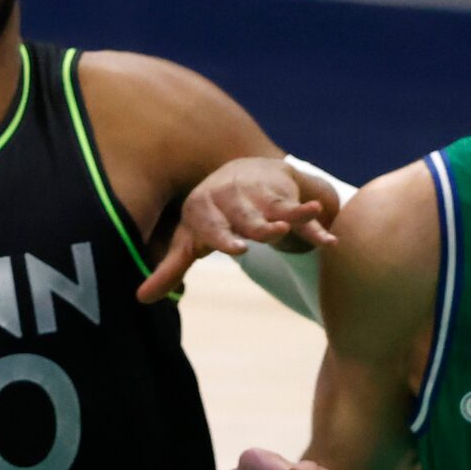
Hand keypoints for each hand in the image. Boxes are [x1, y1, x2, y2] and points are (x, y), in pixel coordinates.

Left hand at [137, 156, 337, 303]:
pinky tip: (331, 241)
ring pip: (276, 209)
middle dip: (258, 225)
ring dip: (292, 215)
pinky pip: (300, 214)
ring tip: (309, 216)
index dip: (223, 236)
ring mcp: (261, 196)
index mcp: (203, 208)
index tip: (238, 250)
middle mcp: (232, 198)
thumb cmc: (212, 216)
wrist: (242, 171)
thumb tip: (140, 299)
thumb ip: (170, 268)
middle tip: (271, 234)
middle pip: (246, 215)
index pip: (211, 224)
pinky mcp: (286, 199)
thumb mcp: (190, 239)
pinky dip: (315, 226)